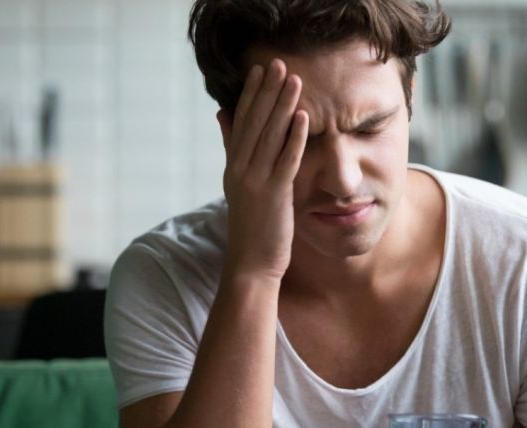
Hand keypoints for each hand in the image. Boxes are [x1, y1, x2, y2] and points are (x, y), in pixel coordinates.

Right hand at [219, 58, 308, 278]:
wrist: (250, 264)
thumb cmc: (251, 227)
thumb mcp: (238, 184)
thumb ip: (233, 149)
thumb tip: (223, 115)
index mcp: (233, 166)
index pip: (241, 123)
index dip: (251, 95)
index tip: (260, 70)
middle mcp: (240, 170)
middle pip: (254, 123)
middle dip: (267, 92)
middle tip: (278, 64)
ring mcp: (255, 182)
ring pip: (270, 137)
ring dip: (283, 107)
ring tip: (295, 81)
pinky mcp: (273, 195)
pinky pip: (285, 161)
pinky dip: (294, 139)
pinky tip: (304, 119)